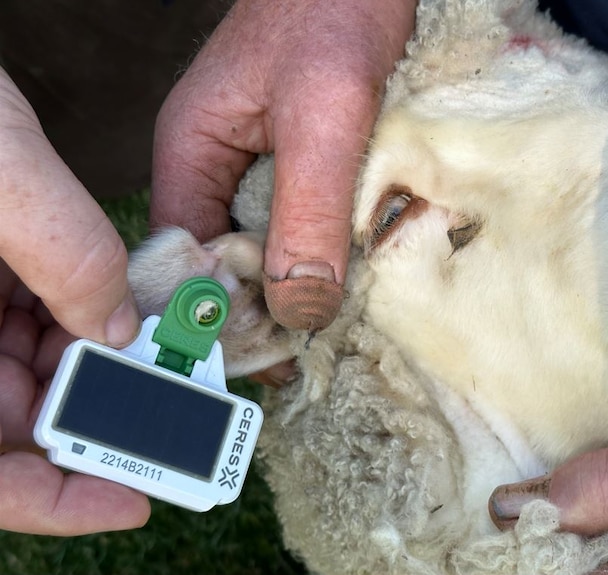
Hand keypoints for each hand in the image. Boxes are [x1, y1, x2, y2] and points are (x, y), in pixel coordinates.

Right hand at [0, 68, 148, 533]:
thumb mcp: (0, 177)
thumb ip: (60, 252)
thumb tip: (122, 325)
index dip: (51, 499)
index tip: (131, 499)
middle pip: (23, 419)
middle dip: (108, 416)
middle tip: (188, 413)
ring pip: (47, 370)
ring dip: (115, 366)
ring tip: (178, 357)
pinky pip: (51, 319)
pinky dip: (100, 318)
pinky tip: (143, 309)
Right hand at [151, 0, 415, 329]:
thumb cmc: (335, 16)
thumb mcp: (324, 117)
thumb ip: (309, 208)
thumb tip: (299, 306)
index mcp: (192, 151)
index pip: (186, 254)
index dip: (218, 309)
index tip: (265, 354)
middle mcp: (218, 164)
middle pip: (226, 257)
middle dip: (263, 303)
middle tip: (306, 350)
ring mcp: (260, 162)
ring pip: (270, 242)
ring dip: (302, 277)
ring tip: (333, 323)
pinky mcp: (302, 160)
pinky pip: (307, 218)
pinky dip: (329, 246)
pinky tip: (356, 272)